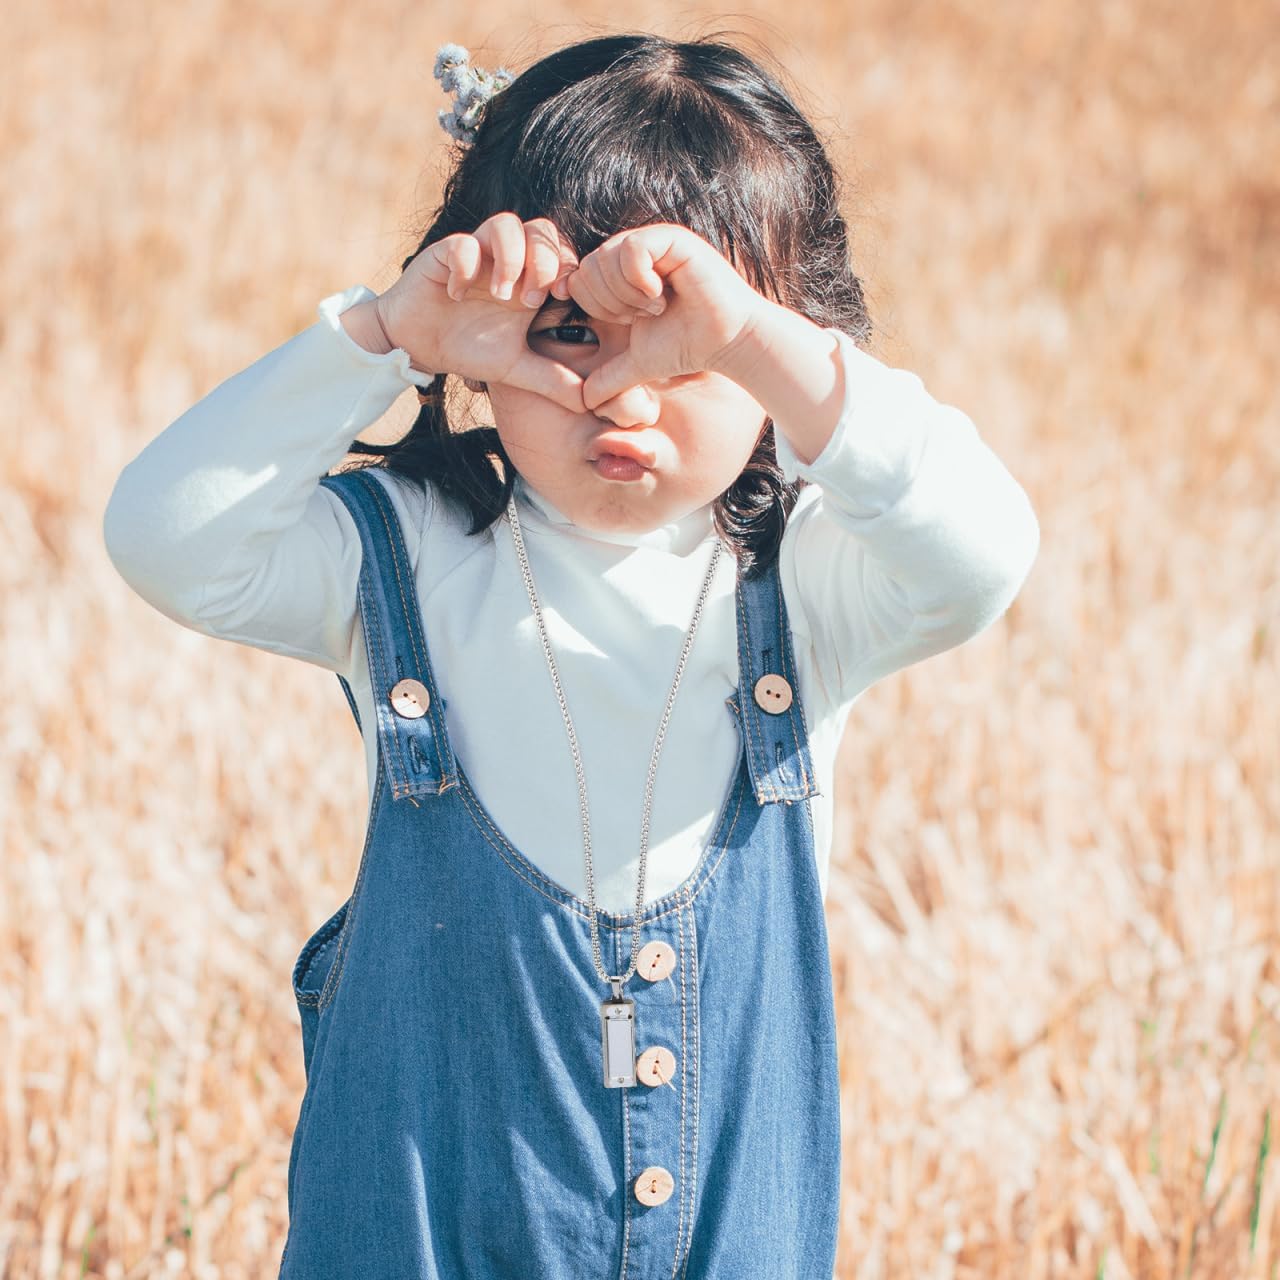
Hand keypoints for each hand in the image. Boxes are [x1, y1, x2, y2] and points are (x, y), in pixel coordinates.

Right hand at [374, 213, 586, 412]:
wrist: (416, 346)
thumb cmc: (467, 349)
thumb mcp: (516, 370)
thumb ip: (552, 380)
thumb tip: (589, 403)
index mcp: (529, 281)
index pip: (563, 252)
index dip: (569, 267)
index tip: (561, 298)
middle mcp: (506, 261)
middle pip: (541, 230)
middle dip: (543, 262)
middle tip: (530, 301)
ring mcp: (476, 253)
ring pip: (506, 224)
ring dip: (510, 258)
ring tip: (500, 294)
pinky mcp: (443, 254)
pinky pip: (461, 243)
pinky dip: (464, 266)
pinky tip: (457, 294)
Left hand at [562, 223, 772, 412]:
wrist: (727, 342)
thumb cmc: (688, 347)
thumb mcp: (638, 363)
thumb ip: (609, 376)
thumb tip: (586, 401)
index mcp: (623, 272)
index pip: (579, 279)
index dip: (596, 308)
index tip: (629, 321)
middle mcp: (636, 251)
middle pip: (588, 268)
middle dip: (610, 303)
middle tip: (643, 314)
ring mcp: (654, 241)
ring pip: (607, 257)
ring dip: (627, 294)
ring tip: (656, 306)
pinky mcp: (672, 239)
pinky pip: (632, 249)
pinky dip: (640, 279)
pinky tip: (662, 295)